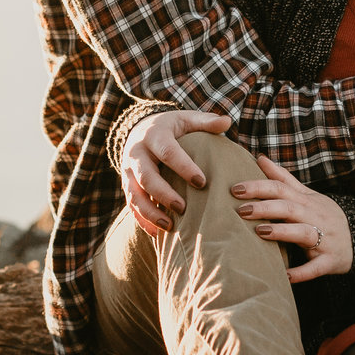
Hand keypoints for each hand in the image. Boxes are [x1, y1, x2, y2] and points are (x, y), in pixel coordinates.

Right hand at [121, 109, 231, 235]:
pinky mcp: (126, 185)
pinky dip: (142, 221)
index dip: (183, 167)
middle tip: (183, 208)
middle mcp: (137, 154)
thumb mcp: (186, 119)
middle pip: (146, 176)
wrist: (139, 130)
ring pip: (134, 195)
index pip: (167, 152)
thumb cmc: (171, 128)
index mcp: (154, 135)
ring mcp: (128, 171)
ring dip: (150, 212)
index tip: (202, 182)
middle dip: (163, 194)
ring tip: (169, 227)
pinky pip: (131, 206)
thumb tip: (227, 121)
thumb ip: (206, 122)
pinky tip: (158, 235)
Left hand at [230, 155, 352, 281]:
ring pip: (303, 233)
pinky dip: (301, 272)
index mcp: (307, 201)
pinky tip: (285, 275)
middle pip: (289, 207)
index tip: (235, 189)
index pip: (281, 188)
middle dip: (265, 207)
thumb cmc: (324, 215)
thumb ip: (283, 178)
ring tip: (260, 232)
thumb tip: (260, 158)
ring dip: (282, 232)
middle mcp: (316, 217)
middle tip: (240, 210)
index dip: (258, 187)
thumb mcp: (307, 195)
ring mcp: (324, 239)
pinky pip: (315, 268)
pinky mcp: (329, 261)